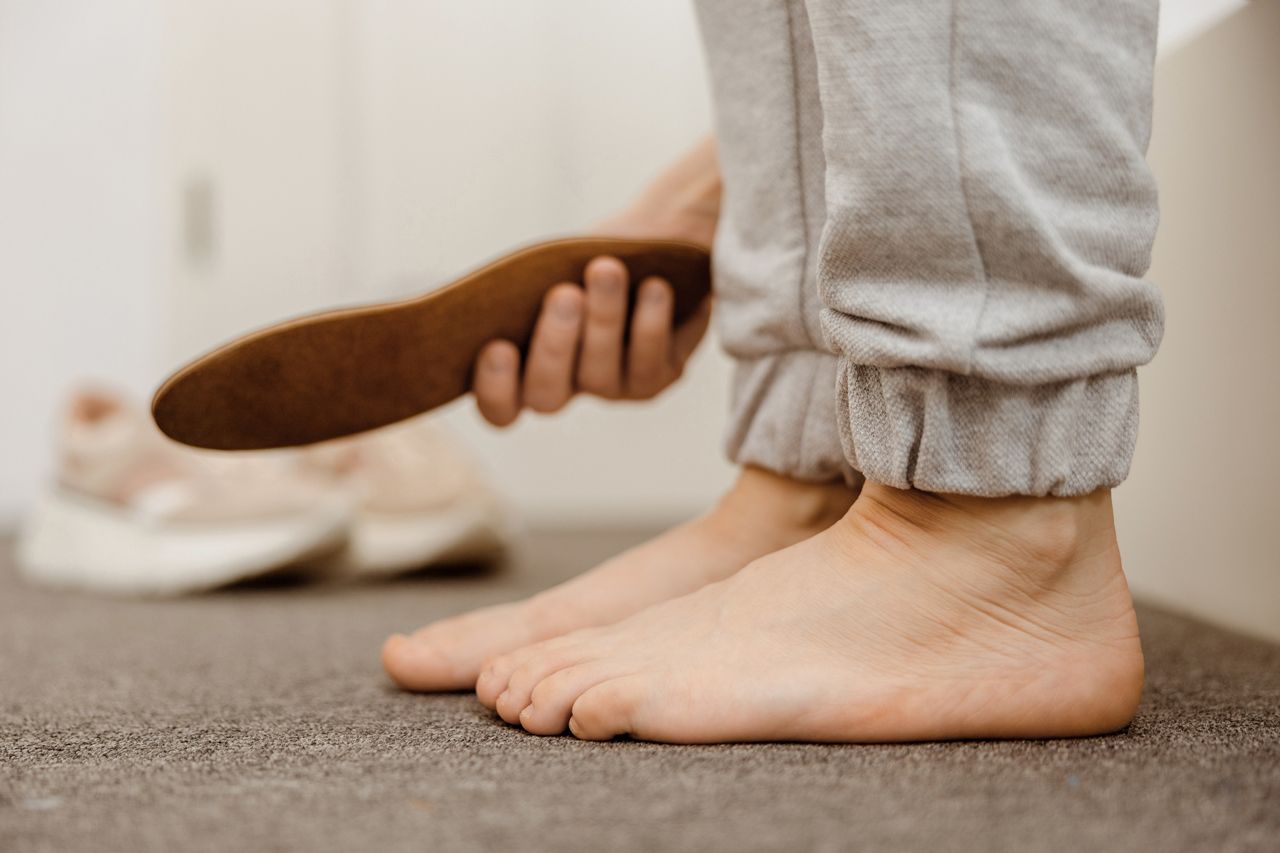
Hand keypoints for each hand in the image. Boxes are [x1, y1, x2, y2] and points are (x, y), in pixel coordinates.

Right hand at [472, 255, 711, 426]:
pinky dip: (650, 322)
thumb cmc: (582, 259)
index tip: (498, 346)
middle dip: (553, 345)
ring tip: (607, 269)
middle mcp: (564, 388)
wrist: (647, 252)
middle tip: (565, 294)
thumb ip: (530, 282)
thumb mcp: (549, 264)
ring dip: (603, 320)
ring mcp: (609, 388)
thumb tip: (523, 279)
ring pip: (599, 373)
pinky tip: (654, 287)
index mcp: (521, 367)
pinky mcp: (655, 379)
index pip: (499, 407)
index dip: (494, 389)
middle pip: (546, 396)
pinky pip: (649, 363)